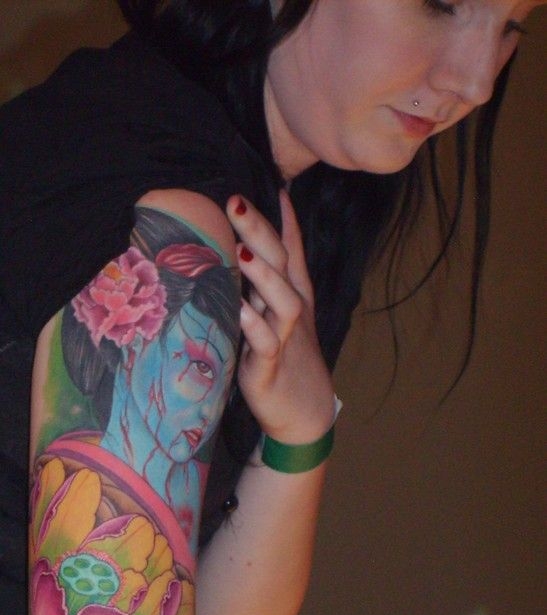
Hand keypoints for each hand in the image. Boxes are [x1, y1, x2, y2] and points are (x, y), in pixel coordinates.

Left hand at [226, 191, 334, 444]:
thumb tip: (243, 252)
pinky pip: (265, 345)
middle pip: (283, 266)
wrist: (304, 415)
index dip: (285, 220)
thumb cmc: (288, 361)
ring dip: (263, 276)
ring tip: (241, 250)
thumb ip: (265, 286)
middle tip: (236, 200)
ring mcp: (285, 341)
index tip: (275, 182)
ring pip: (283, 302)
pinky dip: (254, 327)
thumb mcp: (277, 318)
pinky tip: (239, 309)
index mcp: (294, 298)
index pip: (292, 252)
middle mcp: (292, 314)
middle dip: (262, 232)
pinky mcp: (270, 369)